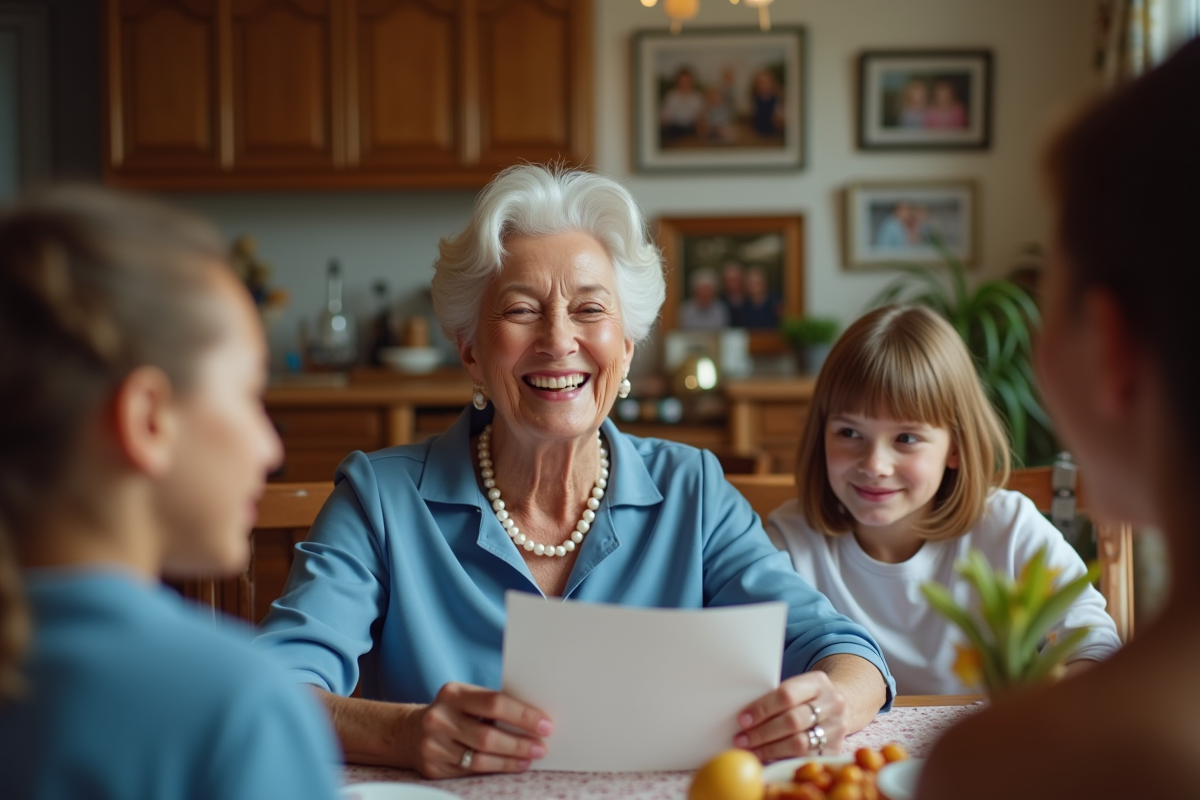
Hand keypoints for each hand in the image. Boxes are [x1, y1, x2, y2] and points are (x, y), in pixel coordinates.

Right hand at [410, 682, 552, 777]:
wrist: (410, 732)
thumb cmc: (453, 712)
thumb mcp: (466, 699)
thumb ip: (492, 705)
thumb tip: (535, 719)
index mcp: (452, 693)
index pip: (495, 703)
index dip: (523, 715)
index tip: (545, 724)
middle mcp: (439, 718)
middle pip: (488, 735)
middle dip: (519, 743)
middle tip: (541, 747)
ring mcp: (433, 745)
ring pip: (480, 758)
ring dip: (510, 760)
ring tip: (529, 758)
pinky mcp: (433, 767)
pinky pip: (470, 771)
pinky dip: (495, 769)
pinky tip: (511, 765)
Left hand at [732, 670, 846, 762]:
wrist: (841, 707)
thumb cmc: (807, 697)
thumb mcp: (798, 687)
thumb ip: (776, 697)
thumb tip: (744, 716)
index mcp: (818, 682)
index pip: (787, 695)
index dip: (762, 708)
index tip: (743, 719)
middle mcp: (832, 704)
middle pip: (793, 721)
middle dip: (763, 732)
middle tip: (742, 738)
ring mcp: (837, 728)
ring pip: (799, 743)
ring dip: (770, 749)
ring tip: (751, 750)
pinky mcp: (836, 750)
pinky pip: (805, 758)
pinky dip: (782, 759)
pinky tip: (766, 757)